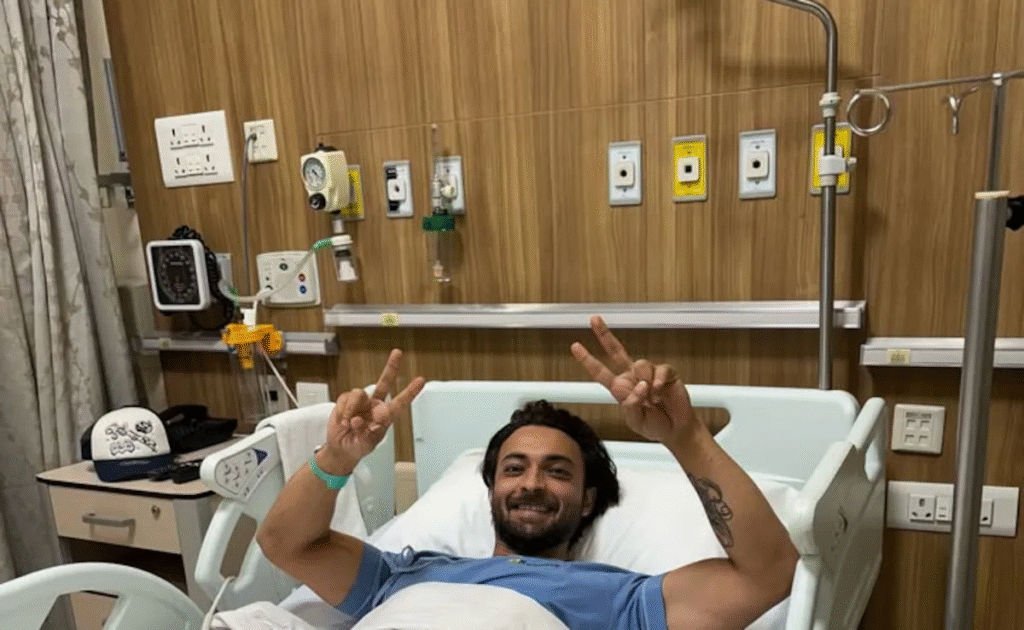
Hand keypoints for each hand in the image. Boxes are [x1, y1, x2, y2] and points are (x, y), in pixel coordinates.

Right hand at [323, 350, 424, 469]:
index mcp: (385, 416)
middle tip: (398, 353)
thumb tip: (359, 420)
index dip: (411, 391)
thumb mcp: (366, 444)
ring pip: (358, 393)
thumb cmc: (358, 446)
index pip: (400, 402)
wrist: (341, 447)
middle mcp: (375, 405)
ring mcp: (362, 402)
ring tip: (348, 424)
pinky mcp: (347, 400)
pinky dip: (342, 412)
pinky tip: (342, 422)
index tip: (421, 380)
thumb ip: (365, 433)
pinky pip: (345, 399)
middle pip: (385, 382)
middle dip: (391, 367)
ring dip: (351, 409)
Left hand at [571, 316, 701, 444]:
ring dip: (645, 385)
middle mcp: (632, 377)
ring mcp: (648, 373)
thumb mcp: (635, 421)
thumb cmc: (653, 425)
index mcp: (620, 388)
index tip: (575, 346)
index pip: (600, 372)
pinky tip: (659, 392)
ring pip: (640, 365)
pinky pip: (659, 370)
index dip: (587, 359)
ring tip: (652, 400)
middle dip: (604, 334)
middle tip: (594, 320)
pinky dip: (658, 382)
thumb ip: (632, 404)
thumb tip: (639, 386)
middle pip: (616, 351)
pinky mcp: (665, 373)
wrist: (675, 429)